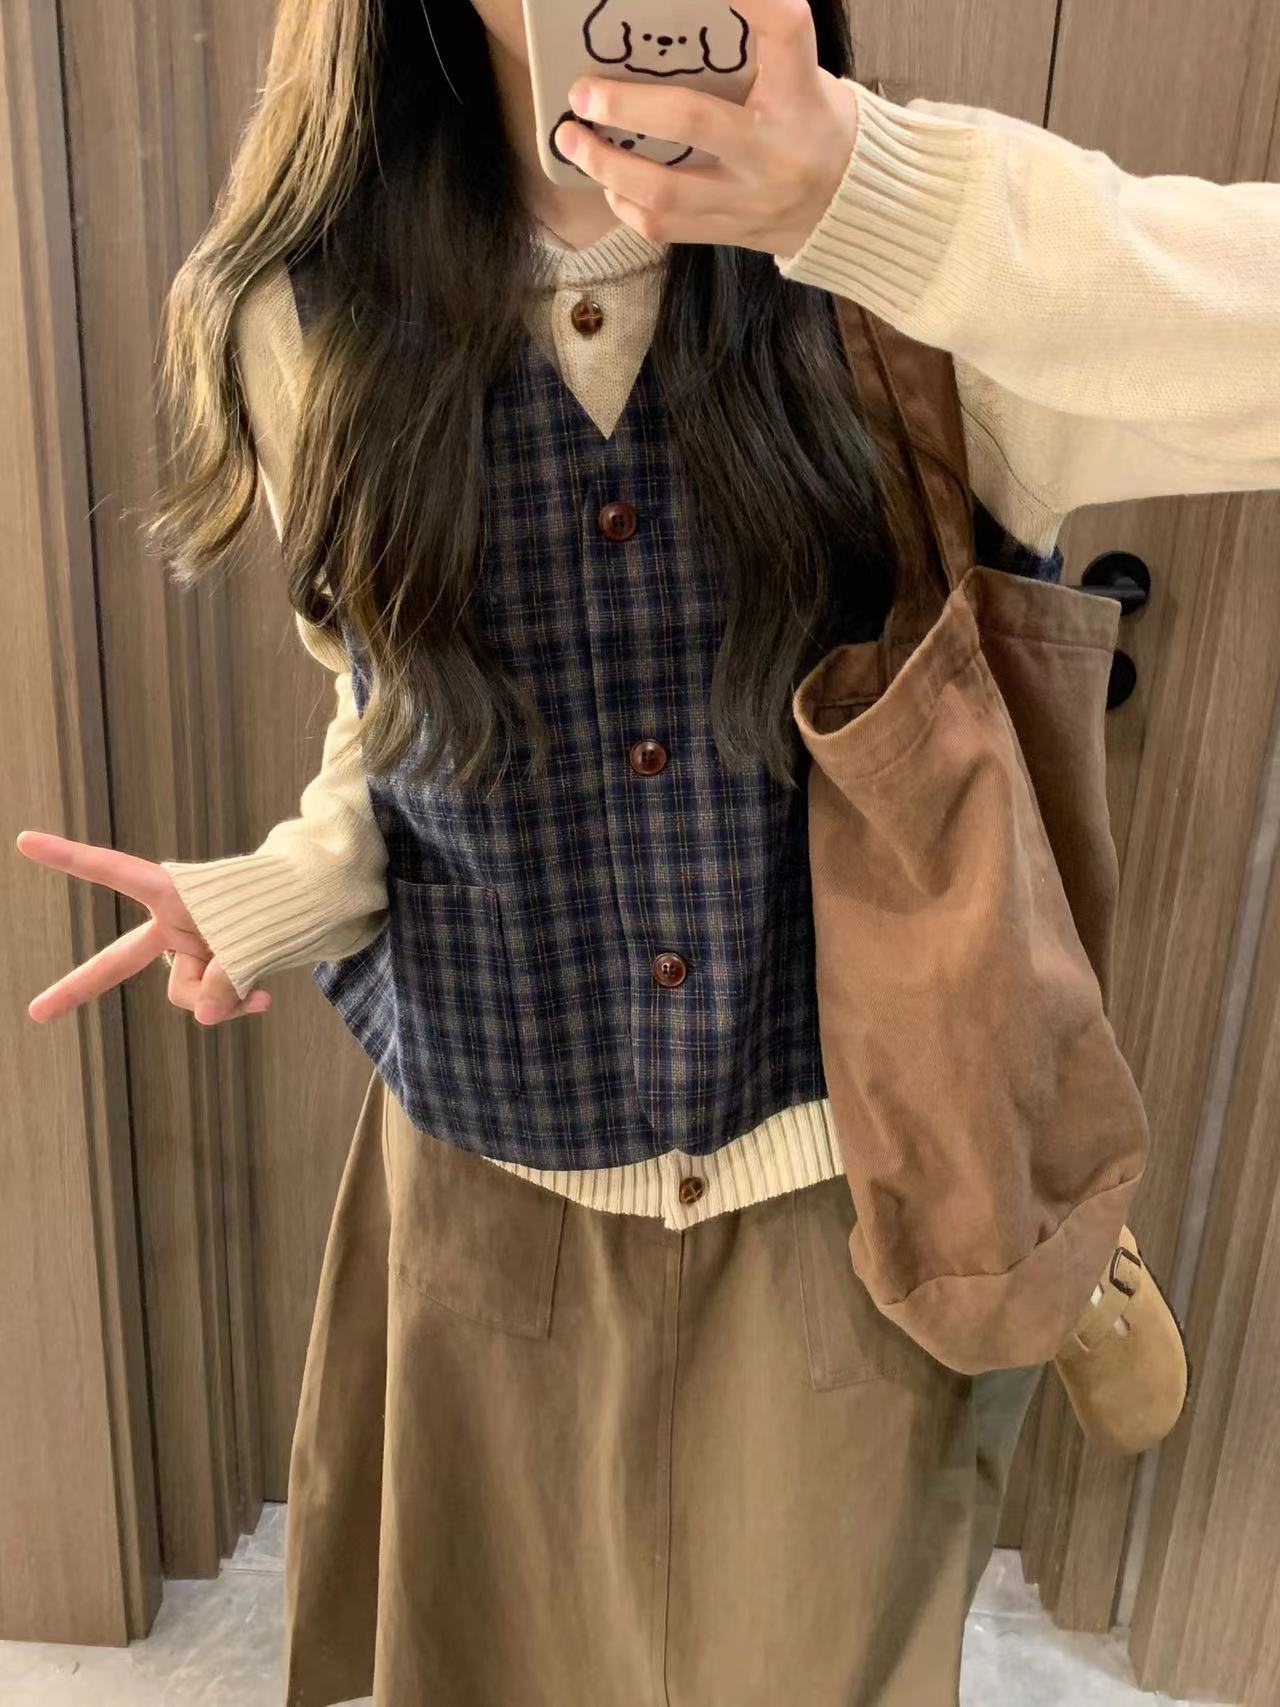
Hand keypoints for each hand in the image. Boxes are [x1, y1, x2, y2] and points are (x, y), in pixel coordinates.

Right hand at [15, 830, 271, 1024]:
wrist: (313, 907)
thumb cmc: (280, 903)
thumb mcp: (255, 936)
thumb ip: (225, 979)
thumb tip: (203, 1018)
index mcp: (174, 893)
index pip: (114, 872)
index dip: (69, 858)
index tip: (24, 841)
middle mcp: (172, 925)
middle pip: (118, 961)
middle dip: (77, 989)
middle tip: (35, 1013)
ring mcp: (188, 950)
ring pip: (188, 993)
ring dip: (223, 993)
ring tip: (257, 977)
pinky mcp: (207, 972)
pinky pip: (210, 1004)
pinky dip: (235, 1005)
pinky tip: (264, 999)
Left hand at [556, 0, 859, 258]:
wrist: (852, 206)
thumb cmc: (813, 122)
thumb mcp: (801, 74)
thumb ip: (754, 49)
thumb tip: (677, 18)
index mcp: (799, 93)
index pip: (784, 28)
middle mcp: (773, 149)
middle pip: (692, 121)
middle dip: (626, 105)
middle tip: (582, 92)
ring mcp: (749, 199)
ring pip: (665, 191)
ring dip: (606, 166)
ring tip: (572, 140)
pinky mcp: (730, 232)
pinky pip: (665, 228)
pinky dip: (626, 205)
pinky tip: (609, 184)